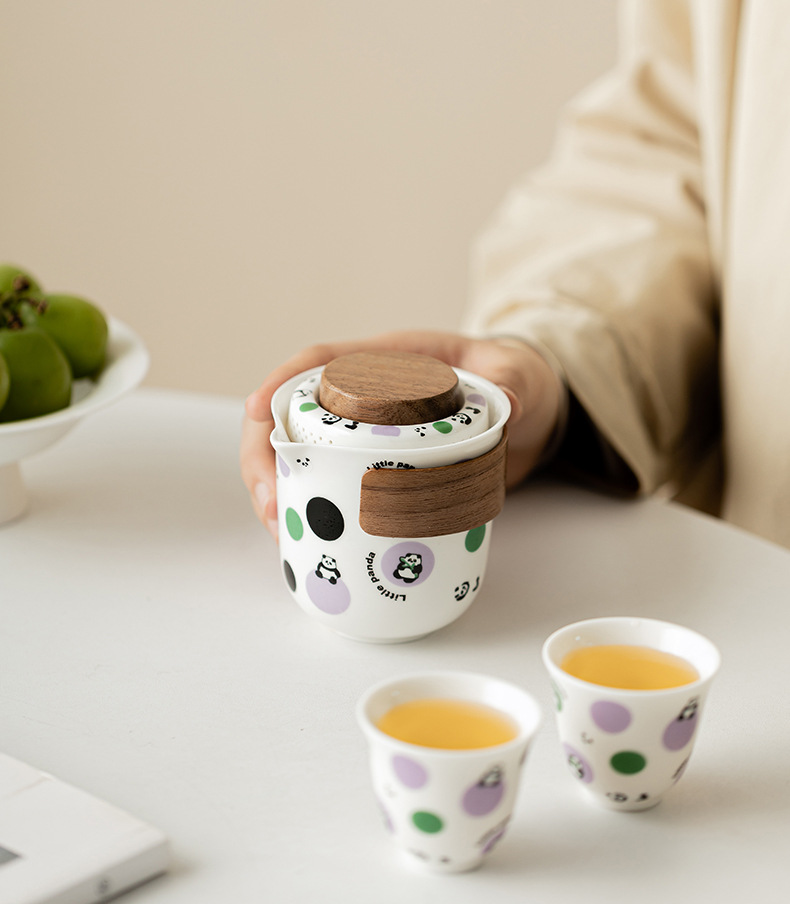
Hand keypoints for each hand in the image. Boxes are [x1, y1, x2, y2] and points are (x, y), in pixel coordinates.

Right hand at [240, 330, 564, 538]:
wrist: (531, 411)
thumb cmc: (515, 377)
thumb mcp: (519, 373)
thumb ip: (515, 381)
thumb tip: (512, 403)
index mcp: (386, 359)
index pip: (320, 360)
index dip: (280, 382)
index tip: (256, 411)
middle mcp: (363, 395)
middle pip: (291, 417)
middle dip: (265, 457)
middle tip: (271, 505)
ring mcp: (365, 435)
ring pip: (300, 456)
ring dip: (280, 492)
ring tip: (281, 533)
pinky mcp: (375, 470)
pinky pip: (331, 485)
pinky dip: (313, 511)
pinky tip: (308, 544)